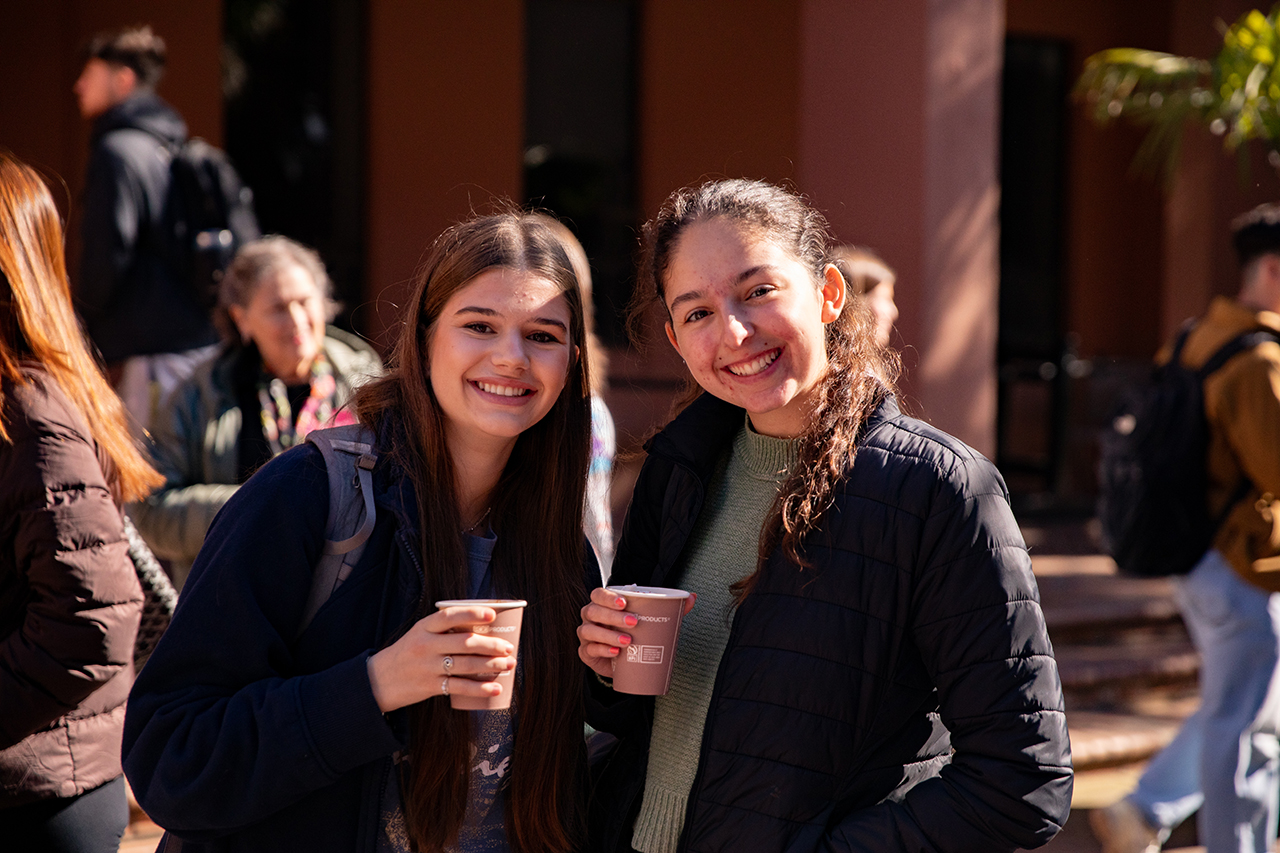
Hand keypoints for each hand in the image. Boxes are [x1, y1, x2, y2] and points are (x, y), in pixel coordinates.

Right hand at [367, 605, 516, 712]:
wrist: (379, 679)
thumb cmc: (408, 652)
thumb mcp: (419, 633)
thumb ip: (444, 628)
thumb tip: (482, 626)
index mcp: (424, 627)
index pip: (450, 616)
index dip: (472, 614)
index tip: (492, 615)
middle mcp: (426, 645)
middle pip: (464, 643)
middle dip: (491, 645)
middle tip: (508, 647)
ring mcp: (428, 667)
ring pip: (466, 665)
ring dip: (491, 665)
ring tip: (508, 664)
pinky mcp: (430, 686)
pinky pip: (459, 687)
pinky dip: (480, 688)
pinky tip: (495, 688)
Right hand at [577, 587, 695, 679]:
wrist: (623, 660)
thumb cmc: (632, 632)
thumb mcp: (649, 620)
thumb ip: (669, 608)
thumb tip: (691, 597)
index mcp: (603, 604)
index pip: (598, 594)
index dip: (608, 597)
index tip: (626, 603)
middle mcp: (591, 617)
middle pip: (593, 611)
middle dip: (612, 616)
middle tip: (634, 622)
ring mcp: (586, 635)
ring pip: (589, 630)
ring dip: (608, 635)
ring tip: (628, 641)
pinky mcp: (586, 652)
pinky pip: (590, 649)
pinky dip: (602, 650)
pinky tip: (616, 653)